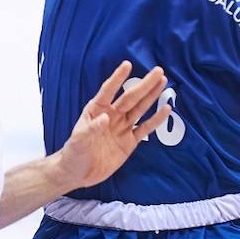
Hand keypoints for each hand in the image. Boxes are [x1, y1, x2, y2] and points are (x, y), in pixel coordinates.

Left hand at [52, 61, 168, 194]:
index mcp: (96, 109)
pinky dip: (156, 120)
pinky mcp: (130, 142)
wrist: (79, 173)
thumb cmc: (74, 152)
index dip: (118, 78)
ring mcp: (122, 127)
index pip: (108, 90)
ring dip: (152, 96)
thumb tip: (105, 118)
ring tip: (163, 82)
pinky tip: (166, 109)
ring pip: (140, 109)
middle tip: (158, 71)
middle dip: (144, 85)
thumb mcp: (78, 140)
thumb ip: (91, 129)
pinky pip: (145, 129)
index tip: (128, 64)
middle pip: (130, 97)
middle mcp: (112, 114)